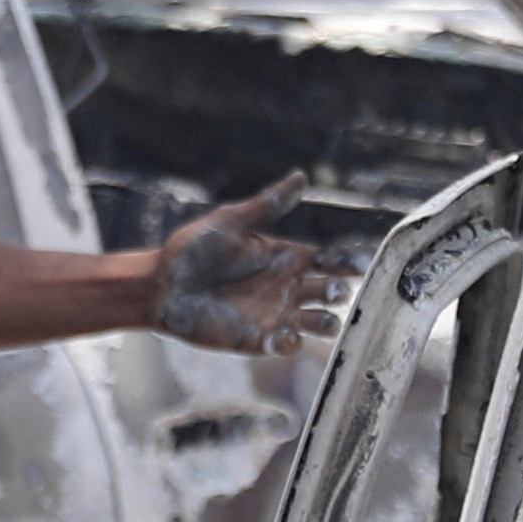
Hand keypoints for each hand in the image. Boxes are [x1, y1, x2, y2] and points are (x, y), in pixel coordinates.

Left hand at [146, 175, 356, 360]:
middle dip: (339, 293)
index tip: (360, 264)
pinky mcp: (256, 339)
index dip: (346, 263)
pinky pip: (284, 345)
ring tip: (325, 319)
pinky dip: (290, 343)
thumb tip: (302, 176)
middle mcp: (286, 287)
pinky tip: (285, 335)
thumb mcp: (232, 221)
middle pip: (328, 292)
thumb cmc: (194, 248)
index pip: (328, 260)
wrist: (162, 284)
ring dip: (325, 322)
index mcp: (285, 257)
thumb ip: (268, 204)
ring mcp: (274, 315)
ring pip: (316, 322)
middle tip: (337, 290)